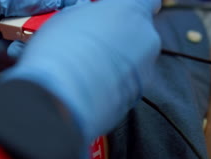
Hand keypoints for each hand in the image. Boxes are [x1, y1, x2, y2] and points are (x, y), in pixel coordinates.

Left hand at [0, 0, 75, 52]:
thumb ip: (15, 0)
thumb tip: (53, 3)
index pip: (53, 2)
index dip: (57, 17)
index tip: (44, 33)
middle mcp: (16, 5)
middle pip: (43, 29)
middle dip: (22, 41)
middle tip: (1, 39)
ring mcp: (9, 23)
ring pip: (28, 46)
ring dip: (5, 51)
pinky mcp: (0, 41)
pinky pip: (12, 57)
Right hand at [1, 0, 160, 141]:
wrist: (63, 96)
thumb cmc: (61, 50)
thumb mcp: (67, 18)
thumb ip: (88, 14)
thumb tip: (89, 15)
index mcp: (132, 10)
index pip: (148, 1)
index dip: (132, 9)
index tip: (118, 15)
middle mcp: (147, 37)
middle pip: (139, 34)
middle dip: (120, 40)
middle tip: (92, 46)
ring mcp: (146, 69)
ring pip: (135, 62)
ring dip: (117, 65)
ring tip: (87, 72)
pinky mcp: (138, 96)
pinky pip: (127, 86)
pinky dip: (114, 87)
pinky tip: (91, 89)